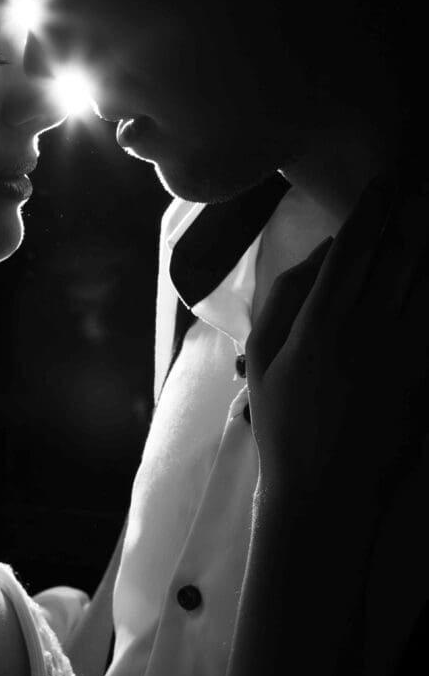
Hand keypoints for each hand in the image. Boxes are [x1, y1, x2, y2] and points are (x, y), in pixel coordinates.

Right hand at [246, 174, 428, 512]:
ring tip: (428, 221)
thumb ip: (284, 300)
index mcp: (321, 323)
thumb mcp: (262, 358)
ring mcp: (402, 355)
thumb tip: (319, 257)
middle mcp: (367, 330)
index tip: (384, 183)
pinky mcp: (423, 378)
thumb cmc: (282, 423)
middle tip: (420, 187)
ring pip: (423, 286)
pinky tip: (427, 283)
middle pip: (400, 258)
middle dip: (412, 218)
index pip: (353, 251)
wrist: (324, 492)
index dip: (372, 211)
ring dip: (426, 252)